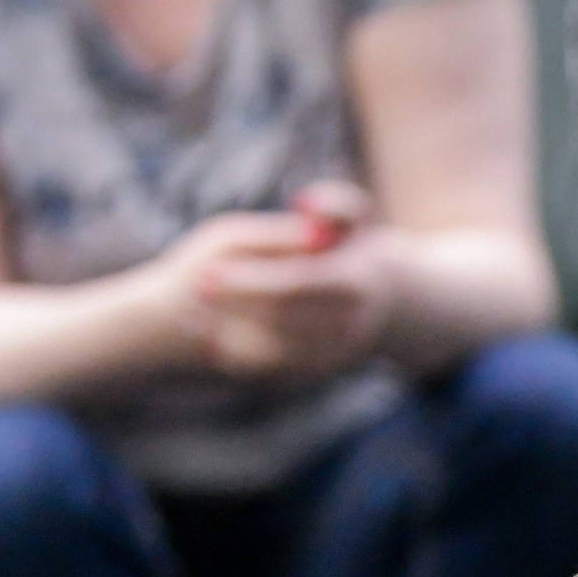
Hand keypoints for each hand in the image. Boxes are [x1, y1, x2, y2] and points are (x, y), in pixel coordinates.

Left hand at [156, 181, 397, 381]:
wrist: (384, 302)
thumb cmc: (354, 248)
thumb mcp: (358, 218)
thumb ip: (337, 203)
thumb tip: (304, 203)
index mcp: (354, 284)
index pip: (296, 282)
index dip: (250, 279)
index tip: (208, 268)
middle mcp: (350, 326)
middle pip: (282, 318)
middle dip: (233, 304)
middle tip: (193, 289)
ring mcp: (335, 355)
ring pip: (275, 354)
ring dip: (229, 335)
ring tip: (194, 318)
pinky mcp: (319, 373)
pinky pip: (274, 373)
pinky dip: (239, 358)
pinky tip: (209, 341)